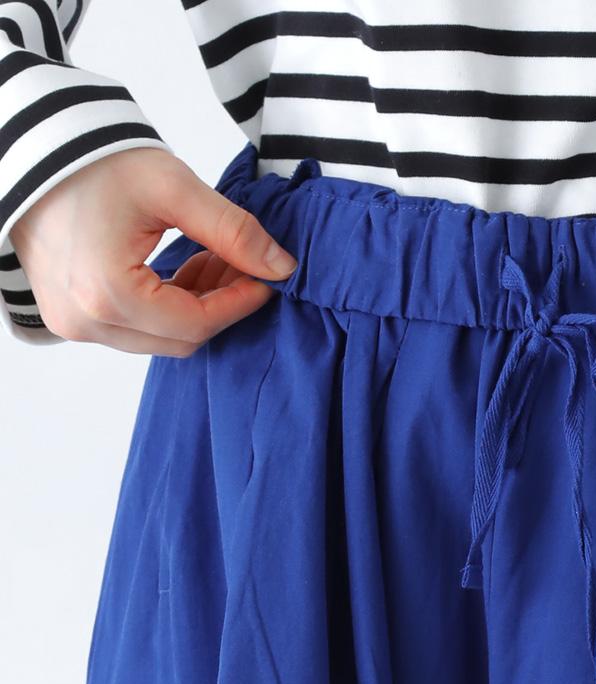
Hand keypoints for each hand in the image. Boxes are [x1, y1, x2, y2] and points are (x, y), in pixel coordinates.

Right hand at [9, 146, 296, 355]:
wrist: (27, 146)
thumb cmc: (91, 159)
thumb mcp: (172, 188)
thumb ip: (232, 231)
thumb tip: (281, 267)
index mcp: (107, 295)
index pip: (197, 323)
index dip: (240, 303)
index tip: (269, 278)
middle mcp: (86, 322)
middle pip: (181, 338)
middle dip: (222, 305)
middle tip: (246, 266)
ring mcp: (74, 324)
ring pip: (161, 336)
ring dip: (198, 305)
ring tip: (218, 259)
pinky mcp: (71, 316)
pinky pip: (136, 327)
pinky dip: (169, 305)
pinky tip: (189, 267)